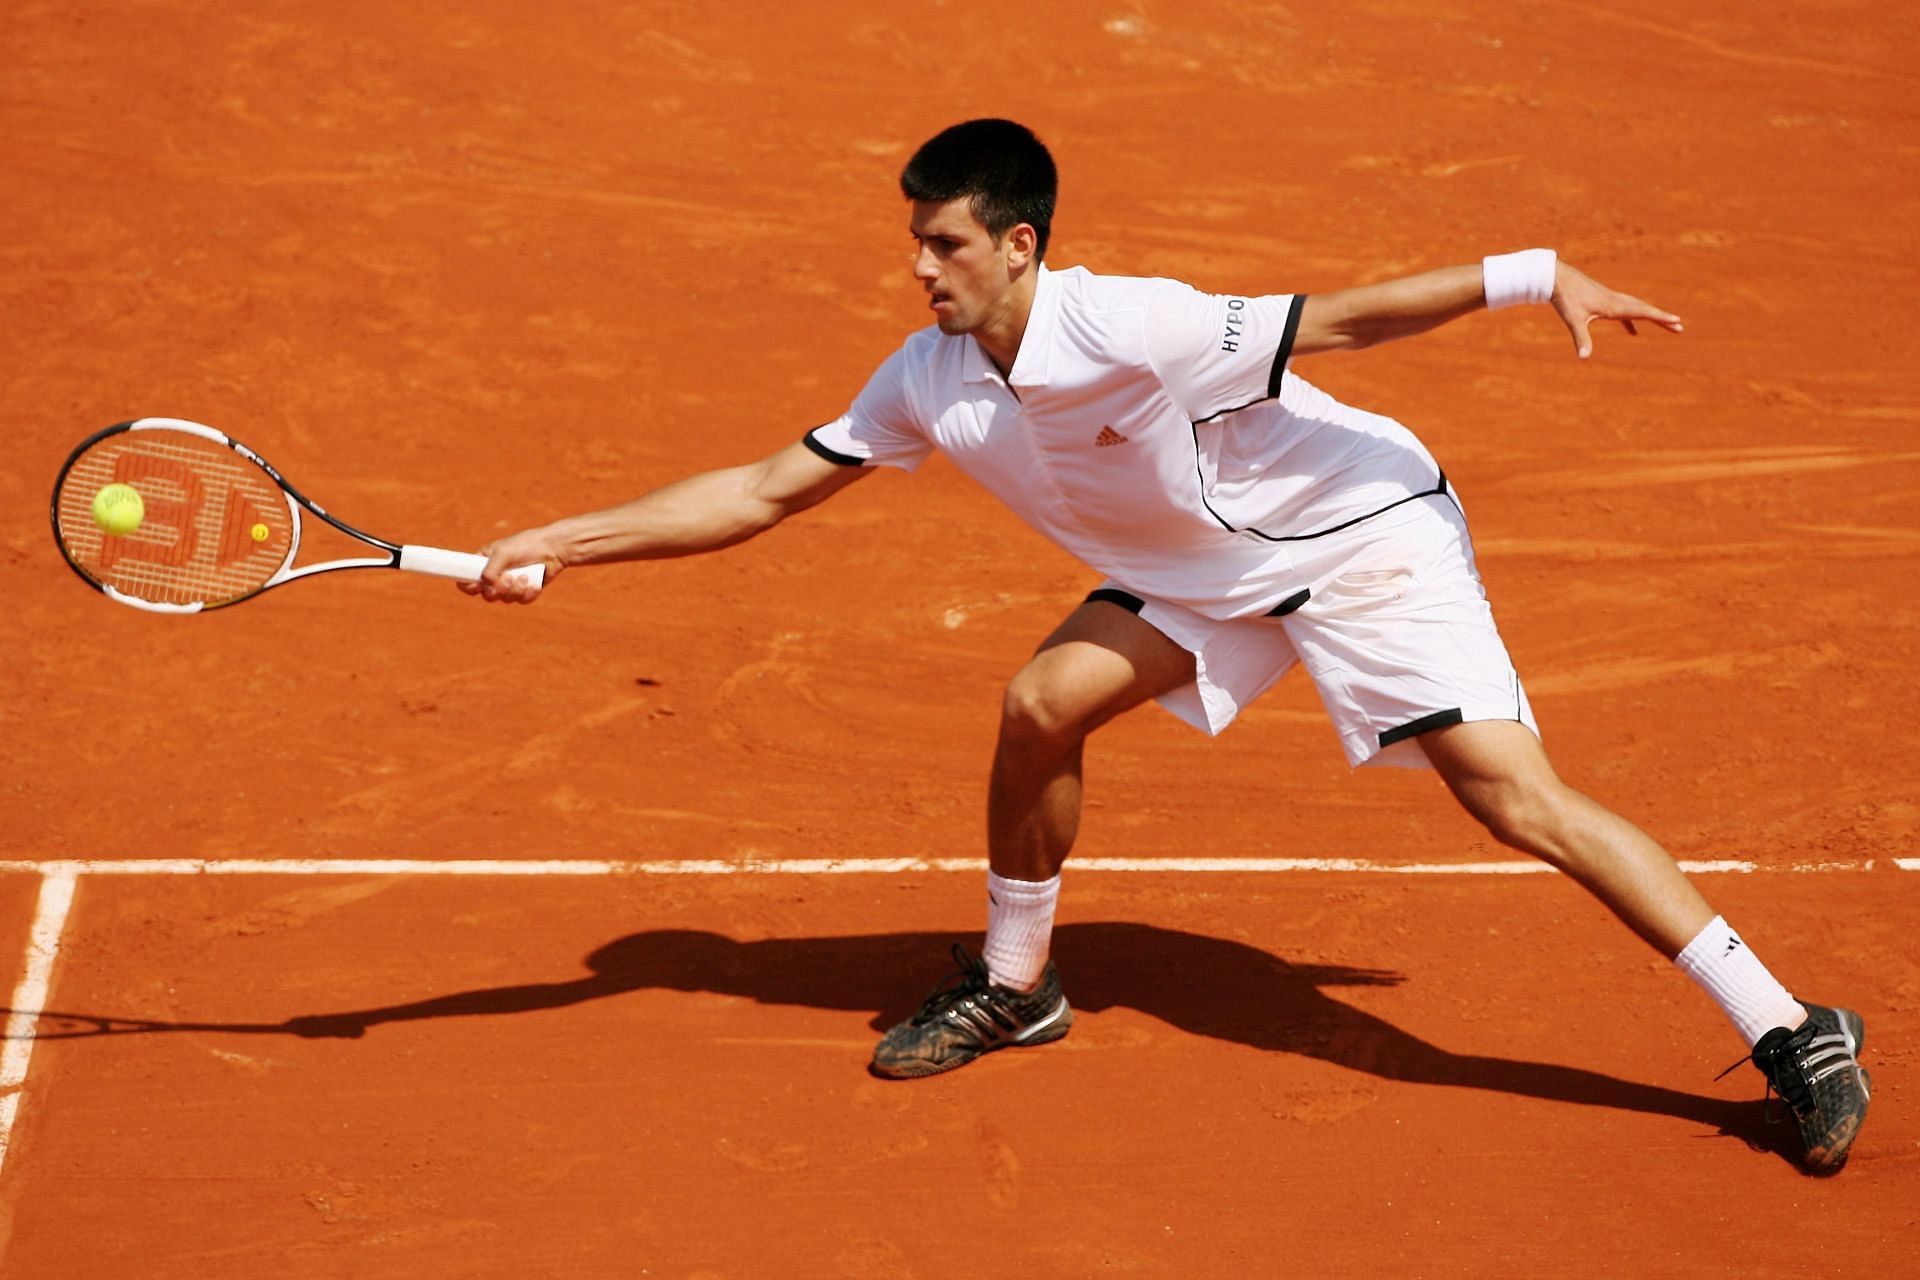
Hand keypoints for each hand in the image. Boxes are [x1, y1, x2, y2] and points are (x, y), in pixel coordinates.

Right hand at [458, 527, 565, 603]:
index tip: (478, 585)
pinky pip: (521, 601)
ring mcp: (509, 584)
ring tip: (526, 576)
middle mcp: (494, 576)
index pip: (466, 580)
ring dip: (516, 590)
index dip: (469, 586)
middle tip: (509, 578)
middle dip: (499, 589)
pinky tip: (535, 584)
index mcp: (483, 563)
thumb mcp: (503, 552)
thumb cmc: (525, 545)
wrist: (552, 548)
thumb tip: (485, 585)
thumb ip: (491, 569)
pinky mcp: (524, 591)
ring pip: (505, 599)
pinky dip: (528, 594)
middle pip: (487, 595)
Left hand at [1551, 262, 1683, 358]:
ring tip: (1667, 326)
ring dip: (1651, 318)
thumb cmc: (1565, 298)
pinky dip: (1631, 322)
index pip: (1643, 312)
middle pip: (1645, 310)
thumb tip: (1584, 358)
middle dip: (1662, 319)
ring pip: (1636, 309)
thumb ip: (1581, 338)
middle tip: (1680, 327)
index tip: (1678, 321)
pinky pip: (1623, 312)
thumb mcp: (1573, 320)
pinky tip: (1633, 333)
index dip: (1660, 318)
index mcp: (1614, 305)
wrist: (1556, 278)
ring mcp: (1611, 299)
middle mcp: (1616, 300)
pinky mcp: (1603, 300)